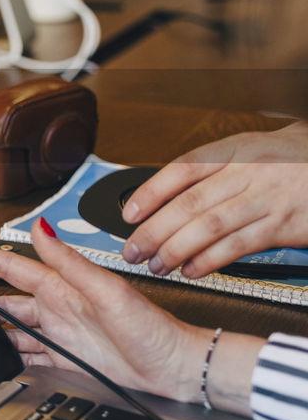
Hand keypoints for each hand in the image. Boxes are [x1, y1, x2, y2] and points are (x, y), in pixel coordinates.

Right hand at [0, 221, 211, 402]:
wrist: (177, 367)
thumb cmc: (154, 329)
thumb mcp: (110, 290)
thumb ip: (70, 262)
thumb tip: (43, 230)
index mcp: (61, 286)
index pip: (7, 266)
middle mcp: (55, 307)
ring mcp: (59, 333)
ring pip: (8, 328)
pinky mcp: (65, 358)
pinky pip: (26, 355)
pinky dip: (7, 356)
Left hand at [122, 122, 307, 277]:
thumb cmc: (292, 158)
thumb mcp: (250, 149)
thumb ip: (211, 169)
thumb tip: (162, 195)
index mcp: (234, 150)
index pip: (182, 169)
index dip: (151, 193)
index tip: (129, 214)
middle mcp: (249, 172)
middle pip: (190, 204)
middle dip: (154, 231)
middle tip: (133, 250)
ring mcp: (268, 199)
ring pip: (211, 228)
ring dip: (177, 251)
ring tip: (157, 265)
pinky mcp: (285, 226)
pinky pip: (239, 247)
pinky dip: (210, 261)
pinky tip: (192, 271)